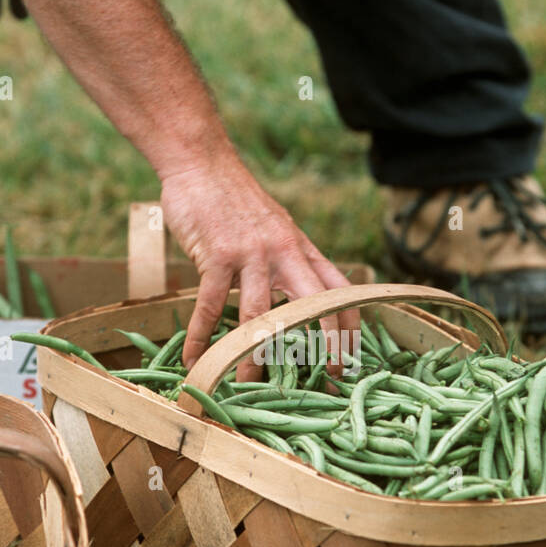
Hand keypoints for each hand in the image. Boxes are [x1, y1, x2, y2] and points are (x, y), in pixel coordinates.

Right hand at [159, 159, 358, 379]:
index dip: (350, 324)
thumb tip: (302, 296)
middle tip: (328, 377)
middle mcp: (284, 252)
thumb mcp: (276, 228)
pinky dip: (200, 334)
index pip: (340, 289)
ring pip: (259, 314)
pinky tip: (194, 356)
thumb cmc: (236, 200)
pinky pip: (209, 303)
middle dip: (327, 342)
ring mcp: (252, 254)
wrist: (202, 163)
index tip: (351, 356)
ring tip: (247, 383)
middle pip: (317, 303)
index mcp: (301, 249)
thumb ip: (289, 260)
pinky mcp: (217, 255)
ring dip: (252, 353)